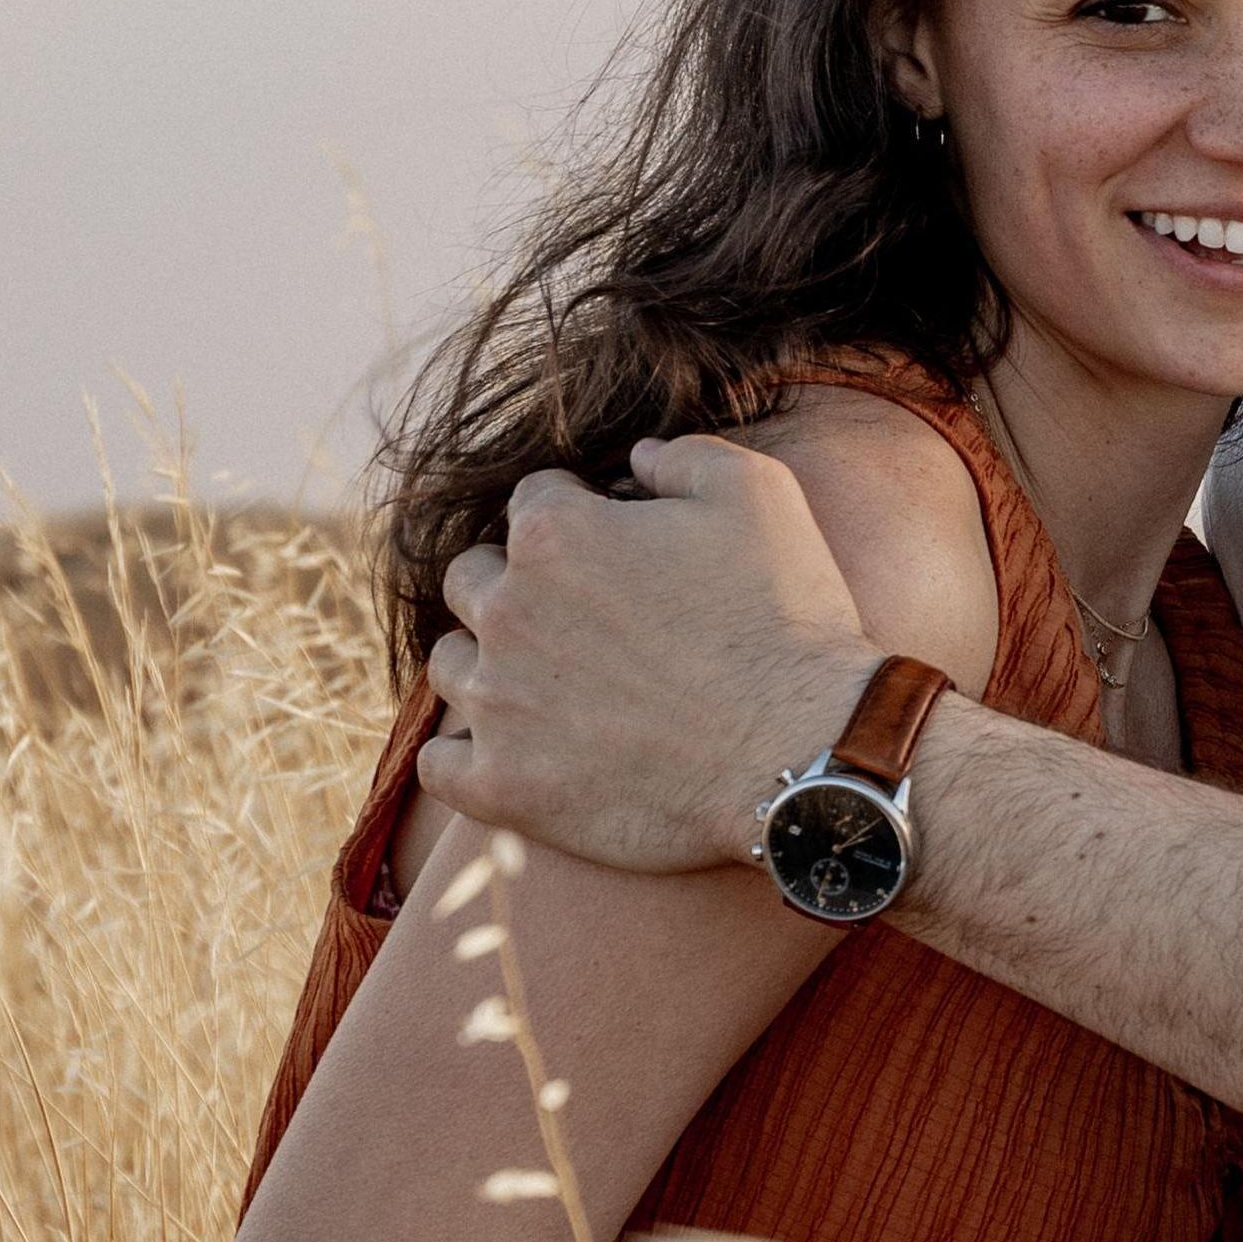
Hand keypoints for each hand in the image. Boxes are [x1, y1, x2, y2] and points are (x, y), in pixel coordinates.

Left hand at [420, 439, 883, 873]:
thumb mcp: (761, 493)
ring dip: (490, 665)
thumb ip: (684, 455)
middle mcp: (507, 610)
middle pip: (473, 579)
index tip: (623, 549)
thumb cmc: (786, 617)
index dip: (583, 516)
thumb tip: (637, 458)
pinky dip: (467, 757)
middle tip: (588, 619)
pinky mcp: (502, 786)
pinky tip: (517, 752)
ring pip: (451, 665)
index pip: (535, 501)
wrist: (803, 750)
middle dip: (520, 584)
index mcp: (555, 534)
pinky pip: (439, 767)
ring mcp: (498, 703)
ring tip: (555, 686)